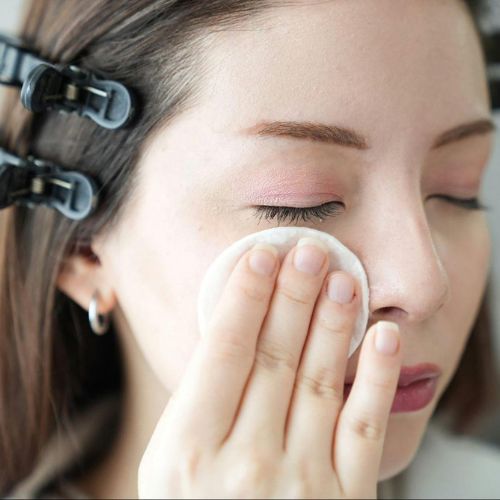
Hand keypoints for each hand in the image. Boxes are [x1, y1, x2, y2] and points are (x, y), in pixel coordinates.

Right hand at [138, 238, 401, 498]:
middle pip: (274, 359)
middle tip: (309, 252)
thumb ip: (200, 404)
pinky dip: (376, 378)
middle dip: (293, 297)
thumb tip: (233, 329)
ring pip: (319, 383)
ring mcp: (299, 485)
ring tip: (344, 278)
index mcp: (186, 453)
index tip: (262, 255)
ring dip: (334, 324)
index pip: (223, 354)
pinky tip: (383, 336)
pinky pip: (364, 430)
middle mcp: (242, 467)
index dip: (245, 299)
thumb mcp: (170, 467)